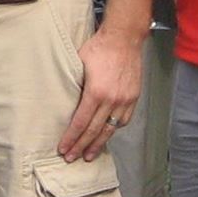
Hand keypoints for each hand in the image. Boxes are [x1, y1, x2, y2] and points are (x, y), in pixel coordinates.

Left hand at [58, 24, 144, 161]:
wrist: (124, 38)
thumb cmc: (99, 47)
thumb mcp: (79, 65)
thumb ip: (75, 86)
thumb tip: (67, 103)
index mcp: (96, 92)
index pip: (80, 122)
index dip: (71, 138)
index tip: (64, 148)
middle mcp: (112, 100)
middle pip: (94, 131)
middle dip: (81, 146)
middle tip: (72, 158)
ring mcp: (124, 100)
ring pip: (110, 129)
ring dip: (98, 143)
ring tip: (89, 155)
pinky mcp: (133, 97)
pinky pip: (123, 120)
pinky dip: (114, 129)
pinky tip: (107, 135)